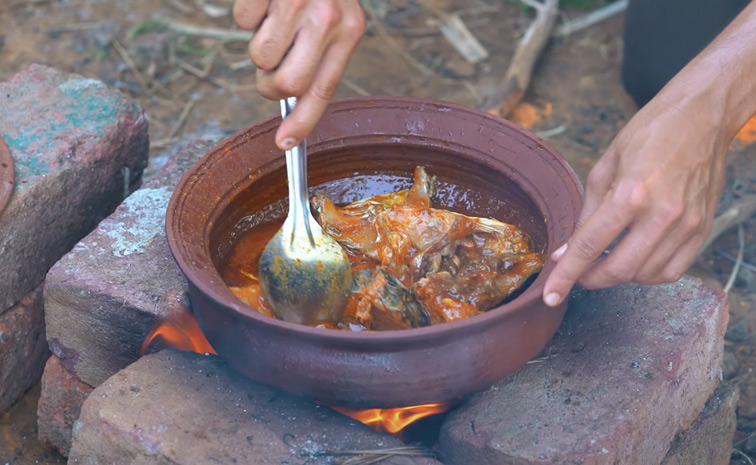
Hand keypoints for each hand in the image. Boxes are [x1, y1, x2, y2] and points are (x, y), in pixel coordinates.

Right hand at [233, 0, 364, 149]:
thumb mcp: (338, 16)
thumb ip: (321, 52)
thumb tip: (291, 95)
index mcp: (348, 30)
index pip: (323, 90)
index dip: (303, 122)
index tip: (285, 143)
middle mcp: (326, 19)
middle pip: (287, 84)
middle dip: (270, 85)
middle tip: (273, 67)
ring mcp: (295, 3)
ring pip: (260, 57)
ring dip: (259, 43)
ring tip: (275, 18)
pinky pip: (242, 22)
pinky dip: (248, 14)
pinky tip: (266, 1)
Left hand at [542, 87, 730, 305]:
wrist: (702, 115)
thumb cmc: (649, 133)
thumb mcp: (605, 166)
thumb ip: (586, 212)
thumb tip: (567, 250)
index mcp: (630, 194)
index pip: (589, 246)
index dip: (566, 275)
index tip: (550, 294)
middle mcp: (661, 214)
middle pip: (618, 269)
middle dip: (590, 279)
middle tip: (578, 273)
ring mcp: (686, 225)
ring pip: (644, 275)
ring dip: (618, 276)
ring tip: (606, 260)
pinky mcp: (702, 229)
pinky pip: (672, 271)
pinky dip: (647, 275)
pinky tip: (634, 260)